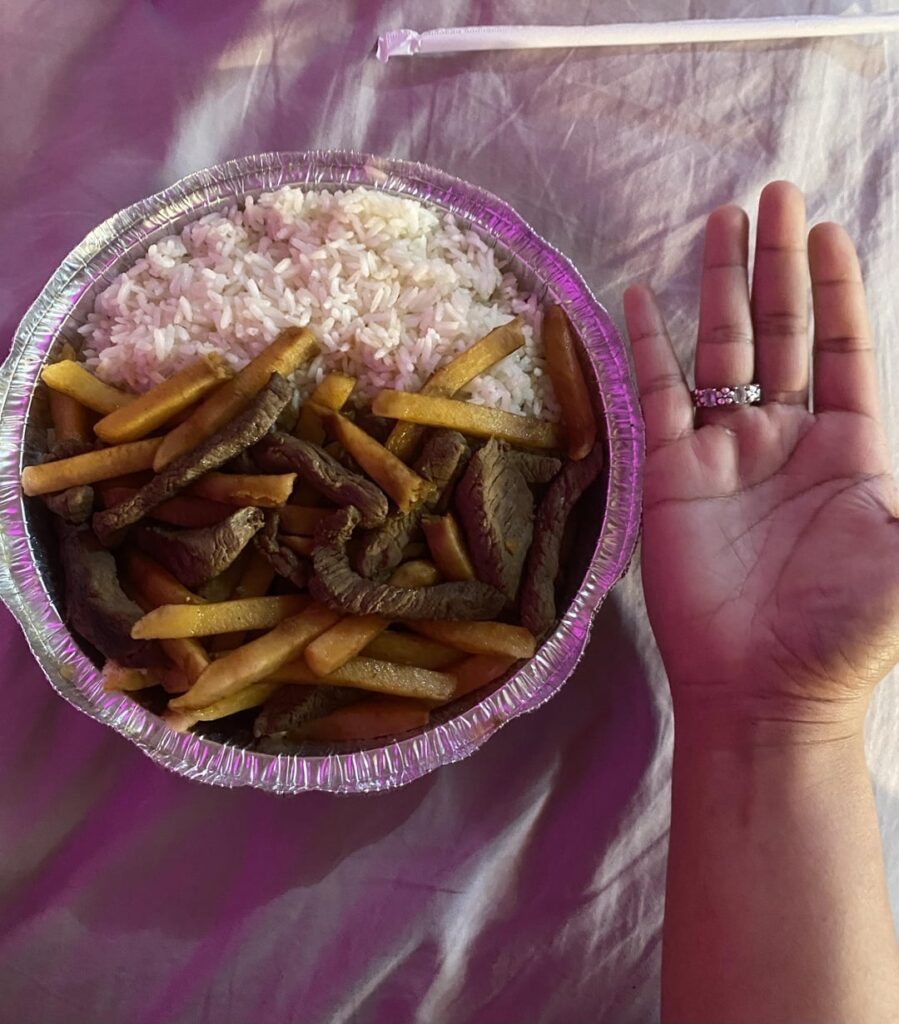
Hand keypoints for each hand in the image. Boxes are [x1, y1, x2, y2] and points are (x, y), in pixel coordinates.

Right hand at [624, 182, 898, 737]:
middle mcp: (786, 438)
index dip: (836, 288)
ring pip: (720, 350)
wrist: (767, 688)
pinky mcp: (671, 474)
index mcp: (849, 447)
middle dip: (779, 264)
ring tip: (723, 221)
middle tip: (775, 194)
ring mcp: (724, 453)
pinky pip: (656, 396)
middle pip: (781, 331)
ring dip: (721, 287)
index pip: (843, 346)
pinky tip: (639, 299)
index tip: (826, 230)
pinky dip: (646, 347)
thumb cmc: (846, 627)